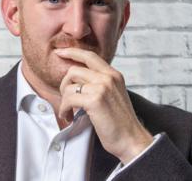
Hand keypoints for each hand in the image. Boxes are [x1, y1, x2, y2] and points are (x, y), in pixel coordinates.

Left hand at [55, 47, 152, 163]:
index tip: (59, 52)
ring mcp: (102, 87)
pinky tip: (69, 117)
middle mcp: (108, 77)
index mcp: (113, 75)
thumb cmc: (120, 122)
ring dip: (64, 100)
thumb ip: (99, 84)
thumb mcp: (113, 95)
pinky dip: (64, 109)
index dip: (72, 52)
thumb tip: (76, 81)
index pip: (89, 56)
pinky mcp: (95, 100)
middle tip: (67, 100)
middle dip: (64, 85)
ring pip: (69, 85)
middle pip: (74, 70)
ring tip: (69, 112)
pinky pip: (69, 99)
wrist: (131, 139)